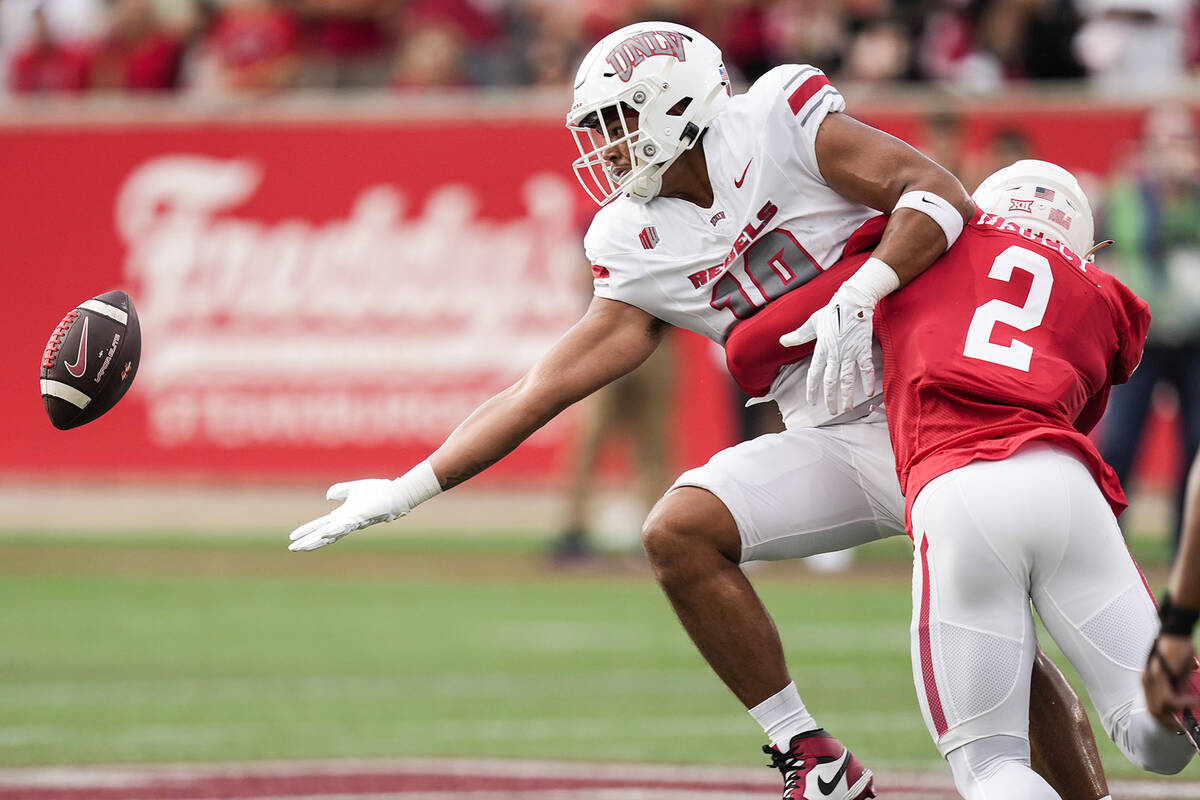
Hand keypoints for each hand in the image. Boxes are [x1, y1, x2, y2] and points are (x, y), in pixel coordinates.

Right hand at [288, 479, 406, 551]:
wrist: (393, 494)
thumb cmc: (377, 492)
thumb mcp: (353, 489)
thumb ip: (341, 490)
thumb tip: (328, 496)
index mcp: (342, 516)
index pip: (320, 525)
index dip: (306, 531)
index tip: (292, 537)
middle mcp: (345, 522)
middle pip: (321, 534)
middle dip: (307, 542)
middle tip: (292, 549)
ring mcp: (352, 522)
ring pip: (331, 535)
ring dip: (316, 541)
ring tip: (302, 547)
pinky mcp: (360, 518)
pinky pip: (345, 526)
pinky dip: (335, 531)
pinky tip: (324, 534)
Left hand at [779, 282, 876, 414]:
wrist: (852, 300)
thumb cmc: (832, 311)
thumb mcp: (812, 322)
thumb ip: (799, 335)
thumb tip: (782, 340)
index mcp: (821, 349)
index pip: (814, 374)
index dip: (812, 389)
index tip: (811, 402)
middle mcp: (834, 353)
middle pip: (831, 381)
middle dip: (830, 398)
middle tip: (831, 411)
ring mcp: (849, 352)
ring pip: (847, 379)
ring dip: (847, 395)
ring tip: (847, 408)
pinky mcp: (863, 348)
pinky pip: (865, 368)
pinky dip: (867, 380)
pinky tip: (868, 392)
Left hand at [1143, 634, 1199, 730]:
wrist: (1175, 634)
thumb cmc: (1178, 650)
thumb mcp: (1179, 673)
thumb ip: (1178, 687)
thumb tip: (1181, 702)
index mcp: (1149, 681)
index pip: (1153, 706)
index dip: (1164, 719)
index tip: (1176, 727)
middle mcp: (1146, 682)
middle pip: (1153, 711)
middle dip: (1168, 723)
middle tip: (1182, 730)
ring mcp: (1151, 679)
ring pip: (1160, 708)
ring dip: (1178, 713)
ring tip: (1192, 710)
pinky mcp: (1159, 676)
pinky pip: (1169, 698)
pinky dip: (1183, 703)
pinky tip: (1194, 700)